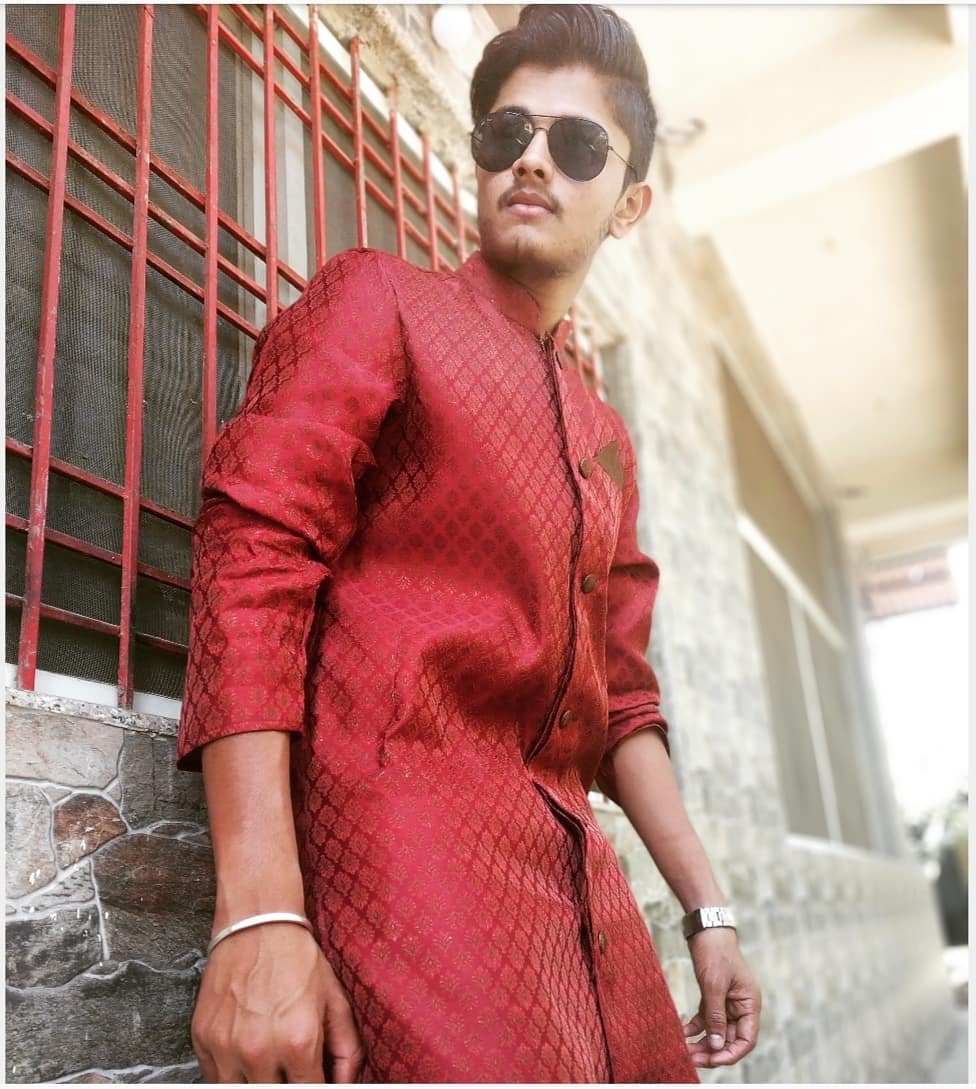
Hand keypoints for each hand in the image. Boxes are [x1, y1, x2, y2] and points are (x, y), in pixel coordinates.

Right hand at [191, 921, 365, 1082]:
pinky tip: (245, 1057)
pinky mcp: (202, 1040)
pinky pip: (213, 1079)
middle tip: (291, 1069)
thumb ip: (347, 1050)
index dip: (315, 1088)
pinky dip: (231, 1076)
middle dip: (286, 1083)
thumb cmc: (298, 959)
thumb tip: (345, 1085)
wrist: (257, 923)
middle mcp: (259, 1050)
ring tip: (269, 1063)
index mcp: (298, 1041)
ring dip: (257, 1082)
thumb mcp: (335, 1000)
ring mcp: (226, 1048)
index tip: (312, 1078)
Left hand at [682, 926, 760, 1067]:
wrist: (705, 926)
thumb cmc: (715, 951)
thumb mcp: (714, 985)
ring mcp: (727, 1001)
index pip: (746, 1039)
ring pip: (717, 1030)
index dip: (730, 1053)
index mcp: (750, 1004)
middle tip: (692, 1058)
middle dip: (713, 1050)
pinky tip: (683, 1032)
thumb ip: (716, 1016)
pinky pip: (707, 1018)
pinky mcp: (713, 995)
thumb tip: (717, 1045)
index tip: (712, 1060)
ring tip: (685, 1050)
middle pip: (730, 1038)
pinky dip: (696, 1026)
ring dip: (703, 1041)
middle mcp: (741, 1006)